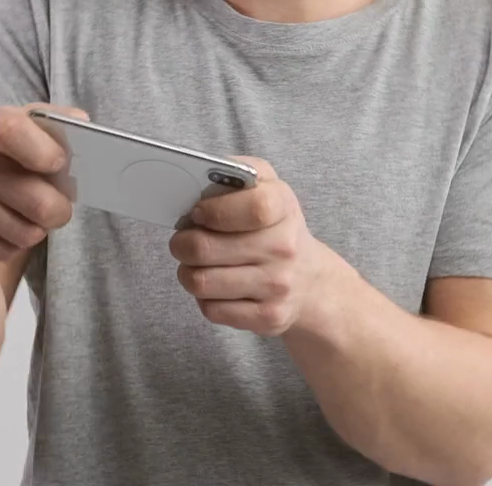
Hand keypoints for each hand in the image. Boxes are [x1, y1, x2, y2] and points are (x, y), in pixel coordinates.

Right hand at [0, 104, 83, 260]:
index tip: (57, 164)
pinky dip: (14, 243)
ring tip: (26, 212)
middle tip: (56, 203)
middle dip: (60, 208)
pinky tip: (3, 225)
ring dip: (37, 228)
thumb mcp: (16, 125)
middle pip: (42, 204)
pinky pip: (7, 251)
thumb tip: (82, 122)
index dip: (45, 152)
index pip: (13, 133)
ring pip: (29, 234)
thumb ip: (52, 121)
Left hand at [169, 157, 338, 335]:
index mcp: (283, 206)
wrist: (309, 280)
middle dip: (182, 243)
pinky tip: (216, 287)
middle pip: (204, 248)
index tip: (197, 213)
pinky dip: (205, 298)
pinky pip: (211, 310)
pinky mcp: (269, 317)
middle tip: (183, 240)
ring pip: (200, 282)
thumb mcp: (265, 188)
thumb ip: (233, 174)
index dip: (214, 210)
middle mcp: (285, 247)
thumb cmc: (274, 227)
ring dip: (188, 272)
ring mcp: (278, 285)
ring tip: (196, 264)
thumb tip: (194, 180)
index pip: (254, 207)